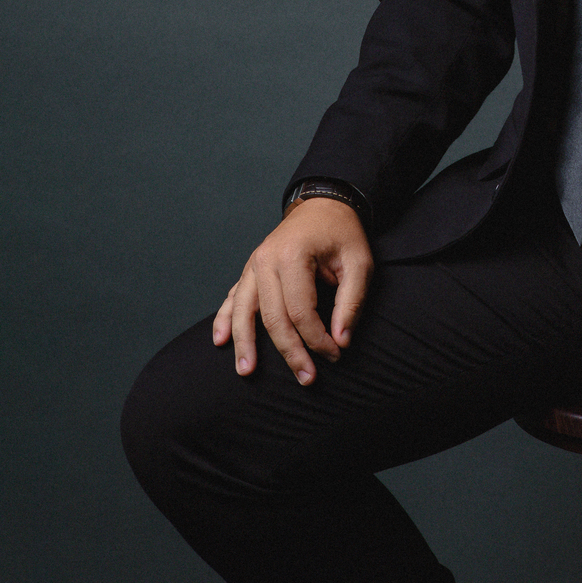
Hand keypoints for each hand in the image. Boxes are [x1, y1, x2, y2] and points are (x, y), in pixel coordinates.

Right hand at [212, 197, 372, 384]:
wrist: (324, 204)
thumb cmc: (343, 233)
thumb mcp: (360, 262)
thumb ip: (351, 301)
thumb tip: (341, 340)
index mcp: (294, 255)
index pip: (301, 311)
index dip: (317, 339)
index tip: (335, 354)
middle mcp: (266, 259)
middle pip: (272, 317)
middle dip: (289, 351)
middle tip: (306, 378)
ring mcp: (254, 263)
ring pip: (244, 311)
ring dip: (245, 343)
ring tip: (247, 372)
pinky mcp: (250, 268)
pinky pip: (233, 297)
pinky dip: (225, 319)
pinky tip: (220, 340)